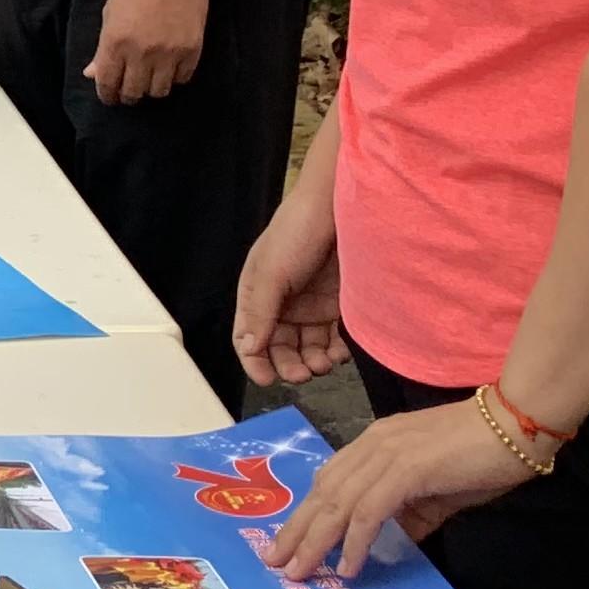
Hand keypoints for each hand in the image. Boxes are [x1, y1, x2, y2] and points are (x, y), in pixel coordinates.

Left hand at [87, 0, 209, 104]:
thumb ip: (102, 48)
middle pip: (133, 92)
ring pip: (159, 91)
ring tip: (149, 79)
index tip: (109, 97)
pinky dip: (174, 78)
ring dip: (151, 88)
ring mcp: (169, 53)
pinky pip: (182, 79)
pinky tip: (169, 69)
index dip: (107, 95)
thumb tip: (92, 74)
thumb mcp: (110, 14)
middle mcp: (141, 52)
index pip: (107, 83)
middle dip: (128, 95)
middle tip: (128, 90)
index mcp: (115, 42)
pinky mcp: (193, 50)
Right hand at [230, 180, 345, 393]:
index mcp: (257, 296)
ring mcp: (312, 306)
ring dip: (314, 361)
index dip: (254, 361)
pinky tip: (341, 352)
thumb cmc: (297, 230)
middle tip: (301, 374)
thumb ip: (259, 311)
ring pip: (309, 348)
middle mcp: (283, 305)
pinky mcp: (340, 306)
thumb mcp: (270, 271)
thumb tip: (247, 347)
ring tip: (323, 364)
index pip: (249, 337)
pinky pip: (336, 339)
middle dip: (289, 365)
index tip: (266, 379)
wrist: (341, 209)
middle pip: (280, 348)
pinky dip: (338, 351)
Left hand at [270, 402, 532, 580]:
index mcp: (376, 444)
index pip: (330, 481)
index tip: (290, 542)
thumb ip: (415, 512)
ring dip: (316, 542)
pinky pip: (370, 510)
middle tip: (276, 563)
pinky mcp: (406, 468)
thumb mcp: (441, 490)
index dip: (308, 513)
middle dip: (297, 530)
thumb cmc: (486, 454)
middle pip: (324, 493)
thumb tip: (399, 538)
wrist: (518, 422)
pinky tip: (349, 566)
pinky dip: (355, 540)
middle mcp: (372, 445)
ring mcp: (386, 454)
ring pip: (338, 503)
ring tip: (300, 573)